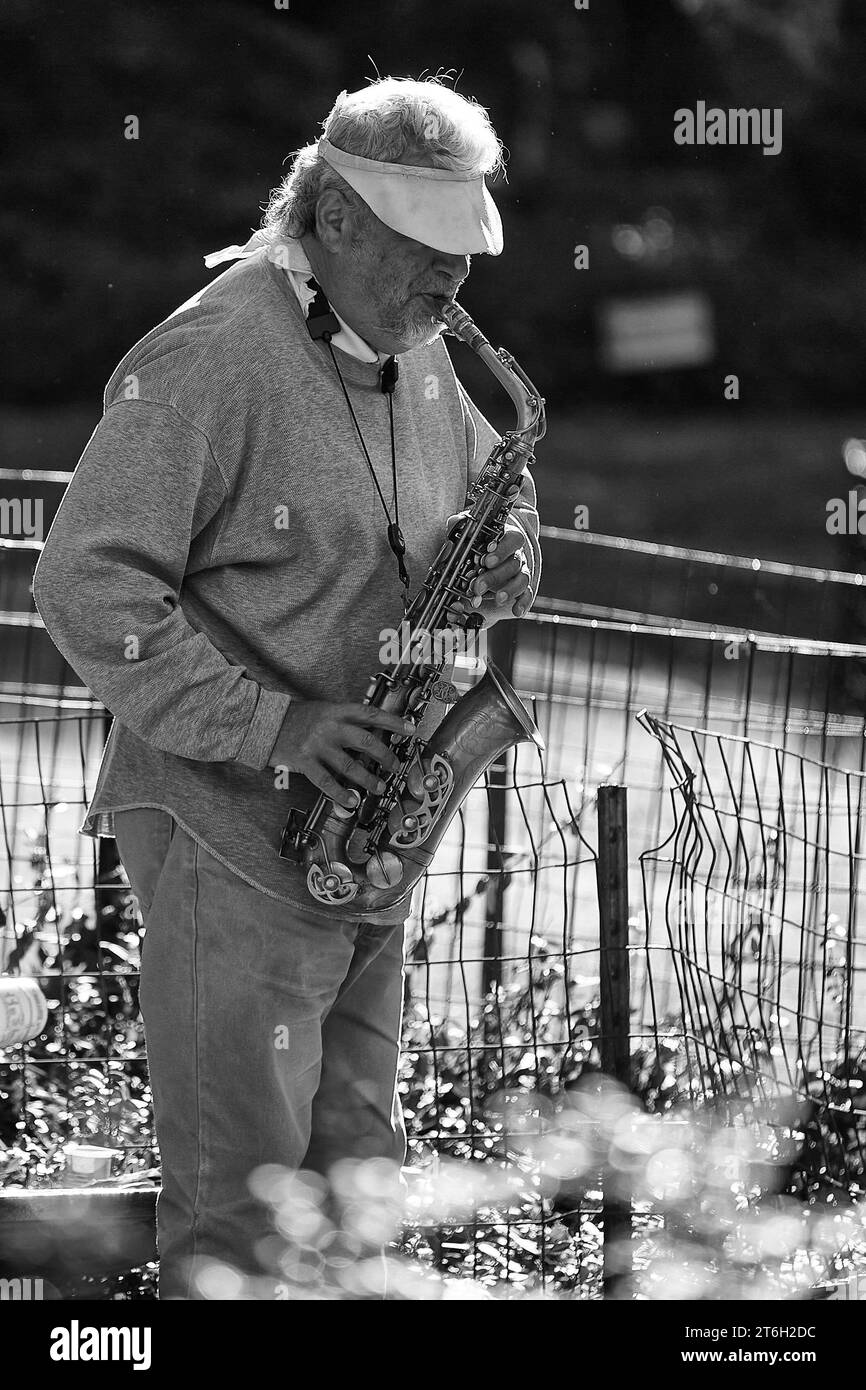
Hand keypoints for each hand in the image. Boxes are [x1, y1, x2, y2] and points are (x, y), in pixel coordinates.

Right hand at [270, 699, 413, 808]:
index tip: (410, 729)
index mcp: (336, 711)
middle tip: (395, 765)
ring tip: (380, 787)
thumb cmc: (295, 717)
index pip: (370, 715)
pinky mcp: (305, 762)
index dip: (393, 722)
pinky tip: (351, 801)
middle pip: (365, 741)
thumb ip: (343, 719)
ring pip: (350, 765)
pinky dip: (340, 793)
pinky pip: (326, 781)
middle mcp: (329, 727)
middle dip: (385, 755)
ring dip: (368, 779)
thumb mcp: (322, 709)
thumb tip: (370, 730)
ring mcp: (317, 745)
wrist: (265, 722)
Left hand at [447, 520, 532, 625]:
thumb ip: (461, 526)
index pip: (512, 539)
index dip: (502, 549)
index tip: (487, 559)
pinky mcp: (522, 588)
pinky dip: (523, 603)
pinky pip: (527, 595)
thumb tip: (454, 524)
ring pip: (522, 580)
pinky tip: (516, 611)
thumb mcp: (469, 530)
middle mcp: (516, 555)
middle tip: (478, 586)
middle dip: (495, 576)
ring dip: (509, 590)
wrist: (490, 555)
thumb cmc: (480, 541)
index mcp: (506, 538)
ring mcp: (521, 572)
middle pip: (513, 563)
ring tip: (498, 599)